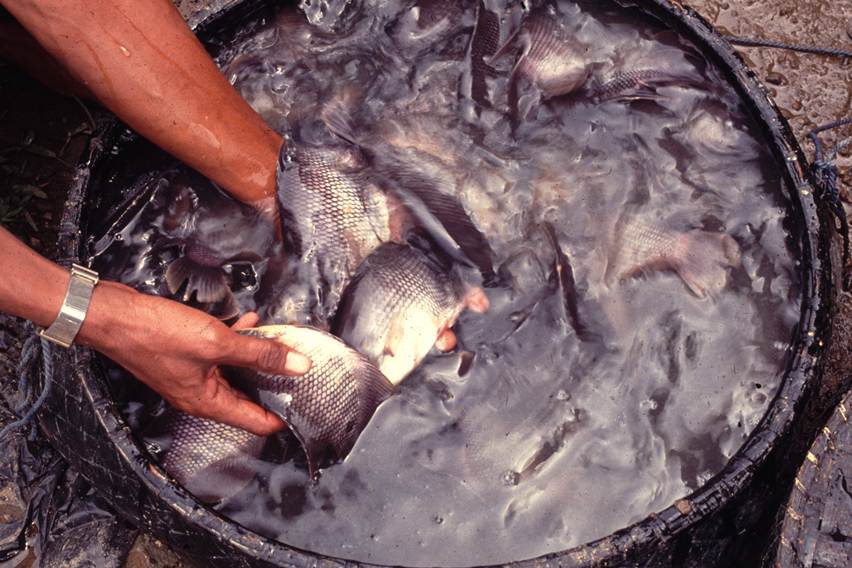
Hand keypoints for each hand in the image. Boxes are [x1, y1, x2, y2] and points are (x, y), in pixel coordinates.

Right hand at [79, 281, 310, 434]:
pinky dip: (236, 342)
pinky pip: (219, 354)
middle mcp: (200, 395)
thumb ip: (260, 354)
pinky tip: (250, 323)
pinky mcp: (184, 356)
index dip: (283, 417)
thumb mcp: (217, 343)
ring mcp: (191, 376)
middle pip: (247, 398)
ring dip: (256, 357)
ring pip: (235, 372)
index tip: (308, 405)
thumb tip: (299, 366)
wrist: (113, 316)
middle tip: (301, 371)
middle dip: (274, 383)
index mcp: (208, 403)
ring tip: (282, 343)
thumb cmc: (155, 335)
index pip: (255, 422)